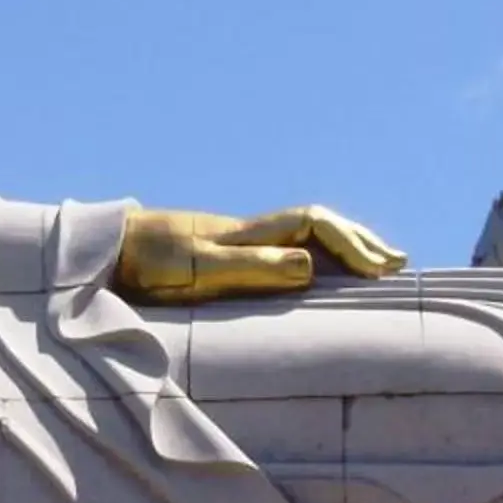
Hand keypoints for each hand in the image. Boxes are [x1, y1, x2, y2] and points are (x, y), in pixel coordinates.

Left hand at [114, 204, 407, 303]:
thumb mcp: (197, 267)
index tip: (380, 270)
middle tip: (399, 264)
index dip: (350, 243)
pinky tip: (317, 278)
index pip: (314, 224)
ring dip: (342, 249)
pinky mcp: (222, 260)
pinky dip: (312, 262)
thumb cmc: (144, 260)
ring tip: (377, 267)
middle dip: (360, 241)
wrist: (103, 250)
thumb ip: (250, 267)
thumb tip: (309, 267)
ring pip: (303, 239)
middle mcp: (249, 233)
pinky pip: (283, 255)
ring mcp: (236, 244)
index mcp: (248, 233)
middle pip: (318, 226)